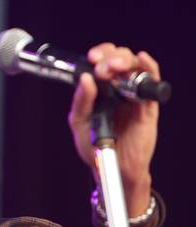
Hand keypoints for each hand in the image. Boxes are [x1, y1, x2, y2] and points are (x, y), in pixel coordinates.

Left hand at [68, 44, 160, 212]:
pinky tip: (142, 60)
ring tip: (114, 69)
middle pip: (120, 59)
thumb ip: (81, 102)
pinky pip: (152, 84)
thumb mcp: (78, 123)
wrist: (111, 168)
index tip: (91, 58)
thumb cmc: (95, 146)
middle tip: (102, 69)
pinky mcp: (147, 107)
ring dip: (125, 61)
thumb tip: (85, 79)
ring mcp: (133, 96)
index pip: (102, 62)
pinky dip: (149, 68)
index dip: (99, 54)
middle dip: (110, 57)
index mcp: (100, 90)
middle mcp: (117, 89)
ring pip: (136, 67)